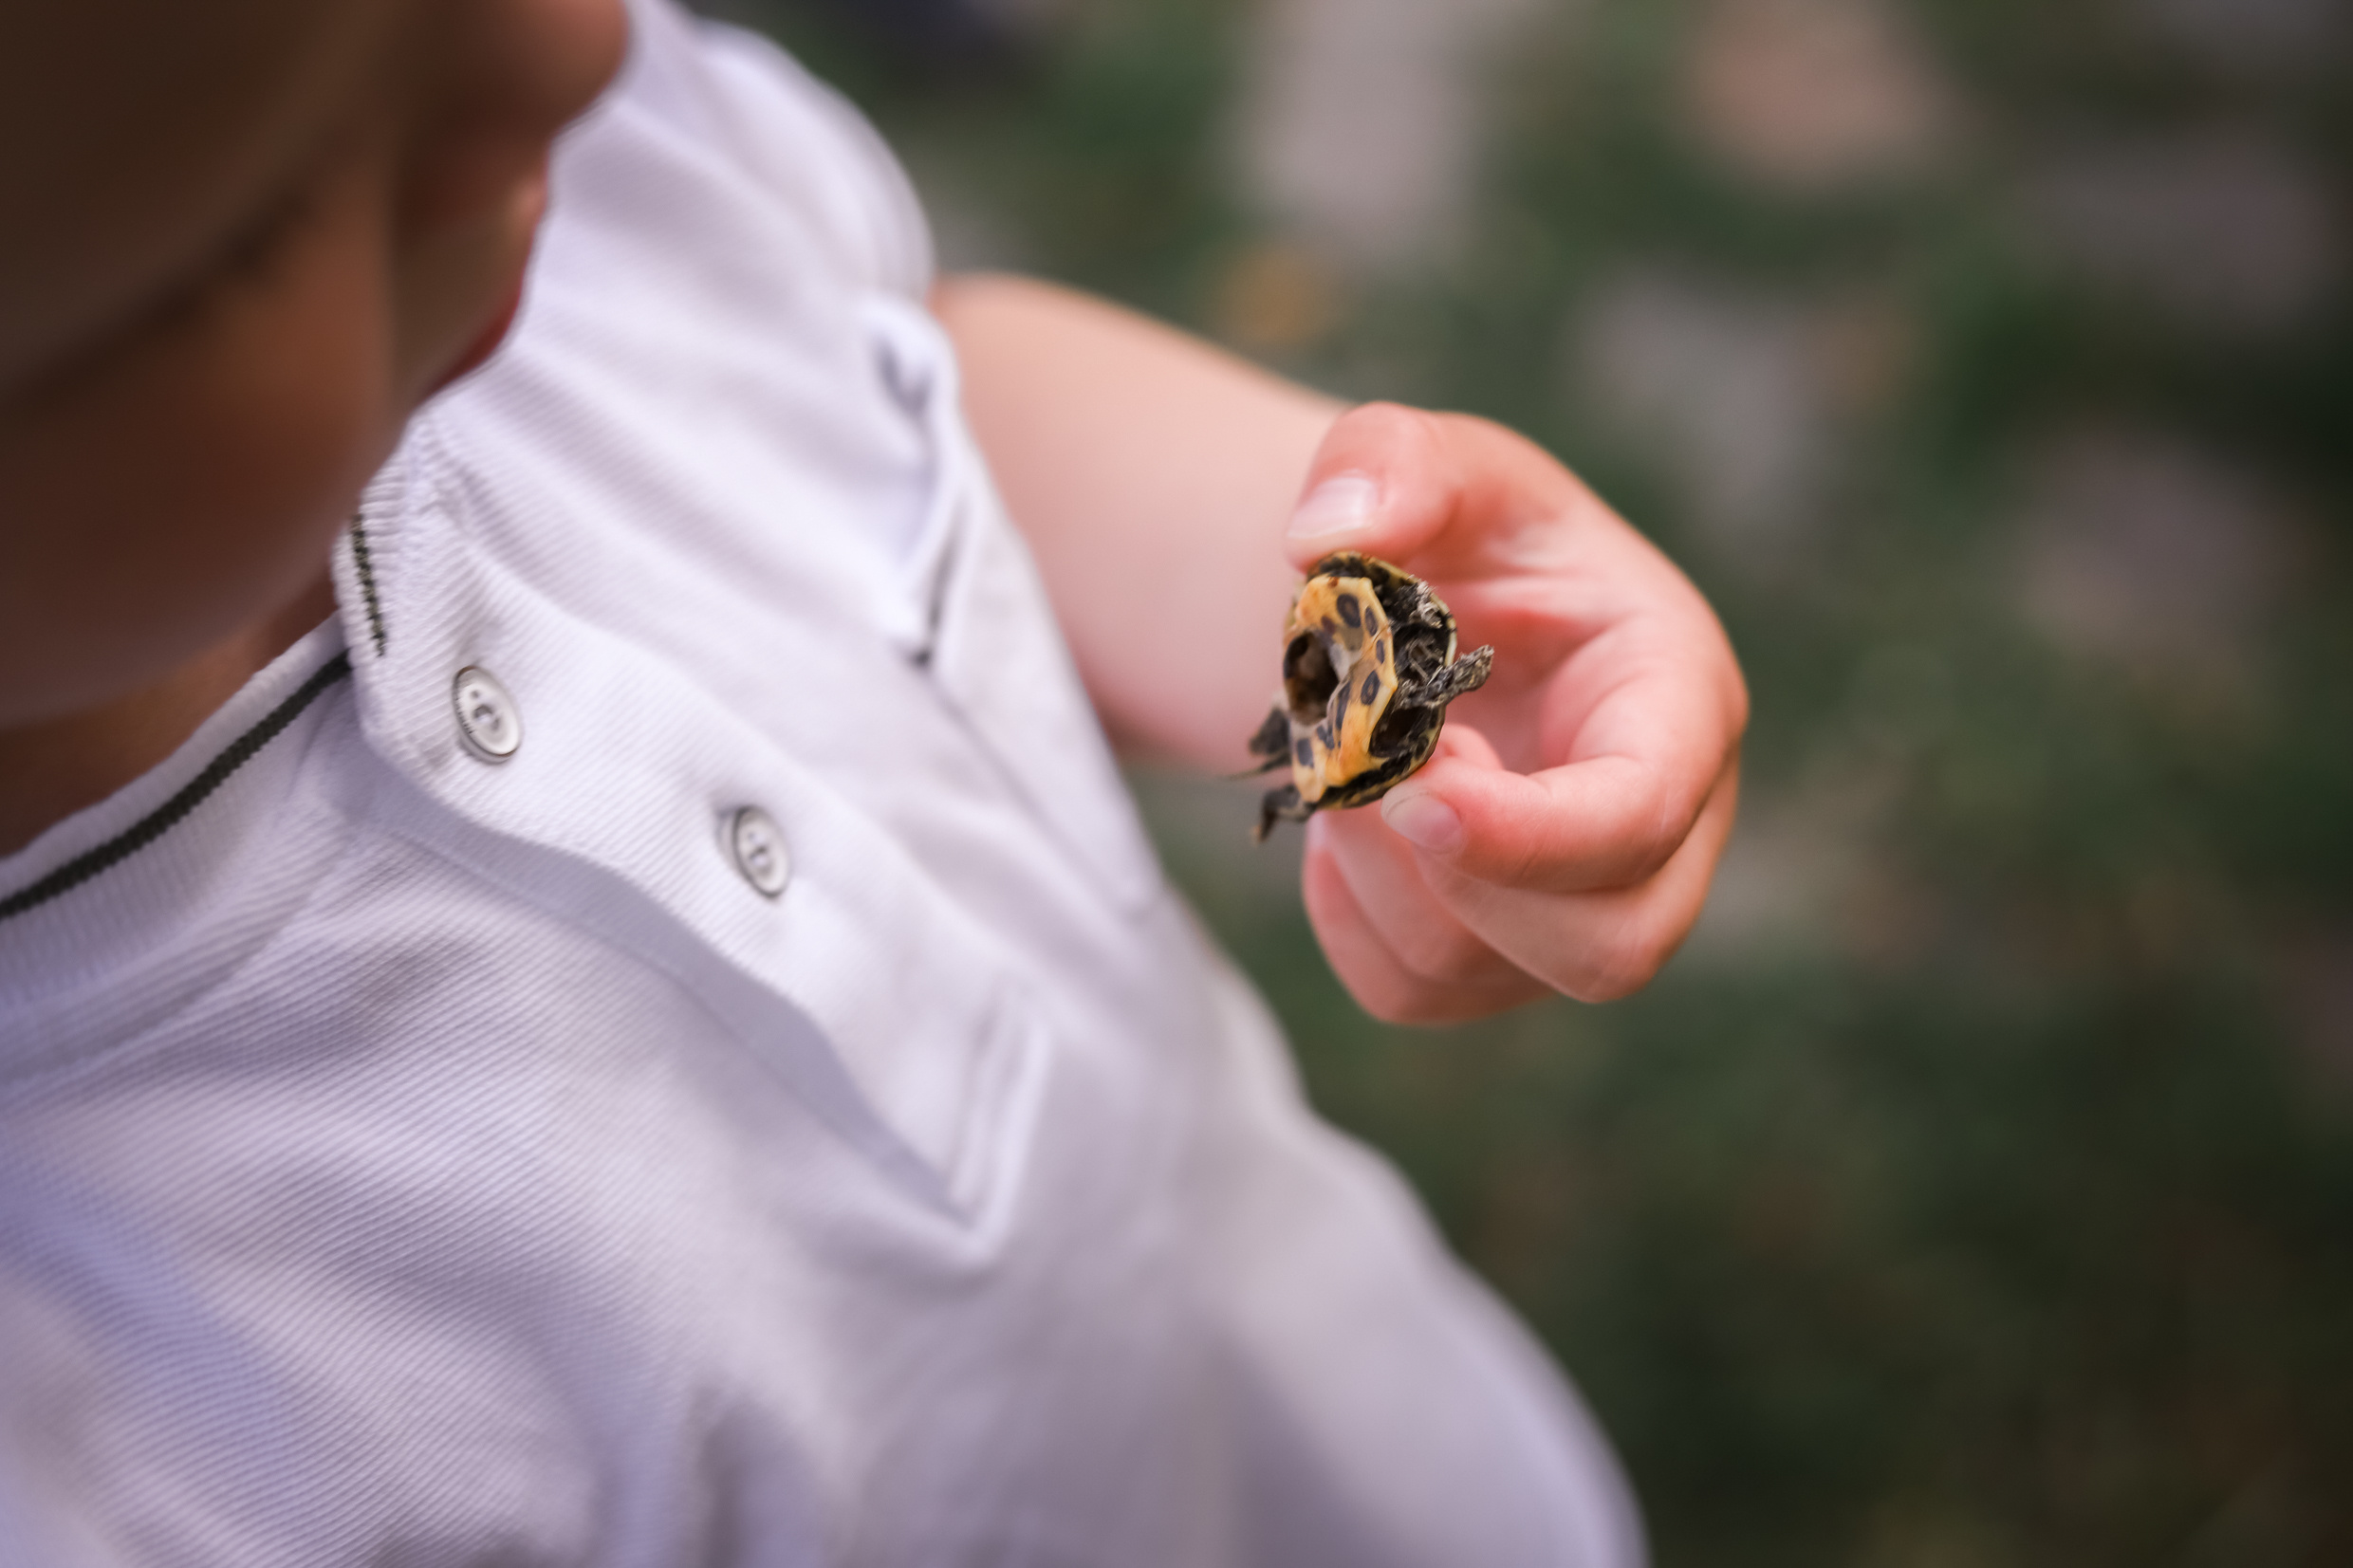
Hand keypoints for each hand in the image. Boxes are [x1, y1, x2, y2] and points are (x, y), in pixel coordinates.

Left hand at [1282, 404, 1746, 1021]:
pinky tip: (1343, 823)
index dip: (1531, 832)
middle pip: (1611, 948)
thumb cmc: (1459, 533)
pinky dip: (1345, 916)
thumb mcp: (1434, 459)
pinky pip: (1412, 990)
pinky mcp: (1502, 957)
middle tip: (1373, 775)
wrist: (1415, 612)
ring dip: (1376, 877)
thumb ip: (1390, 461)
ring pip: (1484, 975)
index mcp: (1677, 702)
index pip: (1644, 815)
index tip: (1413, 789)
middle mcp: (1662, 827)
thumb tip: (1330, 536)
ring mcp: (1584, 903)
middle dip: (1464, 882)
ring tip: (1339, 762)